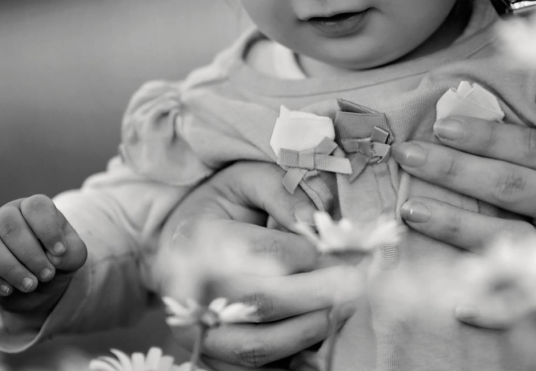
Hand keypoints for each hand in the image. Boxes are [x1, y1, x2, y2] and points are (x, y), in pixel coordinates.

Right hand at [0, 195, 86, 314]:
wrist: (36, 286)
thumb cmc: (56, 262)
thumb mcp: (72, 257)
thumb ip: (71, 253)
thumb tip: (54, 258)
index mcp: (33, 208)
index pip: (36, 207)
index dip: (48, 230)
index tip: (60, 253)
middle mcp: (5, 215)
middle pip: (10, 225)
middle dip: (30, 254)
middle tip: (47, 275)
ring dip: (10, 268)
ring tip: (30, 285)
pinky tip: (8, 290)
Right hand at [151, 162, 360, 369]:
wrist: (176, 248)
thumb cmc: (222, 208)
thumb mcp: (248, 181)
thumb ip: (282, 193)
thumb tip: (316, 221)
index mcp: (197, 239)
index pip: (265, 254)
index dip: (312, 256)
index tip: (348, 254)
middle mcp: (186, 292)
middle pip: (261, 303)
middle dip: (319, 297)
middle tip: (359, 286)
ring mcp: (195, 333)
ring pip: (258, 346)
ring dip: (311, 331)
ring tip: (347, 311)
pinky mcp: (209, 358)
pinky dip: (293, 359)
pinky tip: (322, 337)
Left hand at [391, 118, 535, 330]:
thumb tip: (476, 126)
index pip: (528, 148)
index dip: (484, 135)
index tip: (441, 126)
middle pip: (509, 186)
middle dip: (454, 169)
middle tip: (408, 155)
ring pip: (508, 239)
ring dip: (455, 225)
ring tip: (411, 210)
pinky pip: (526, 304)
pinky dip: (493, 307)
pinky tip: (457, 302)